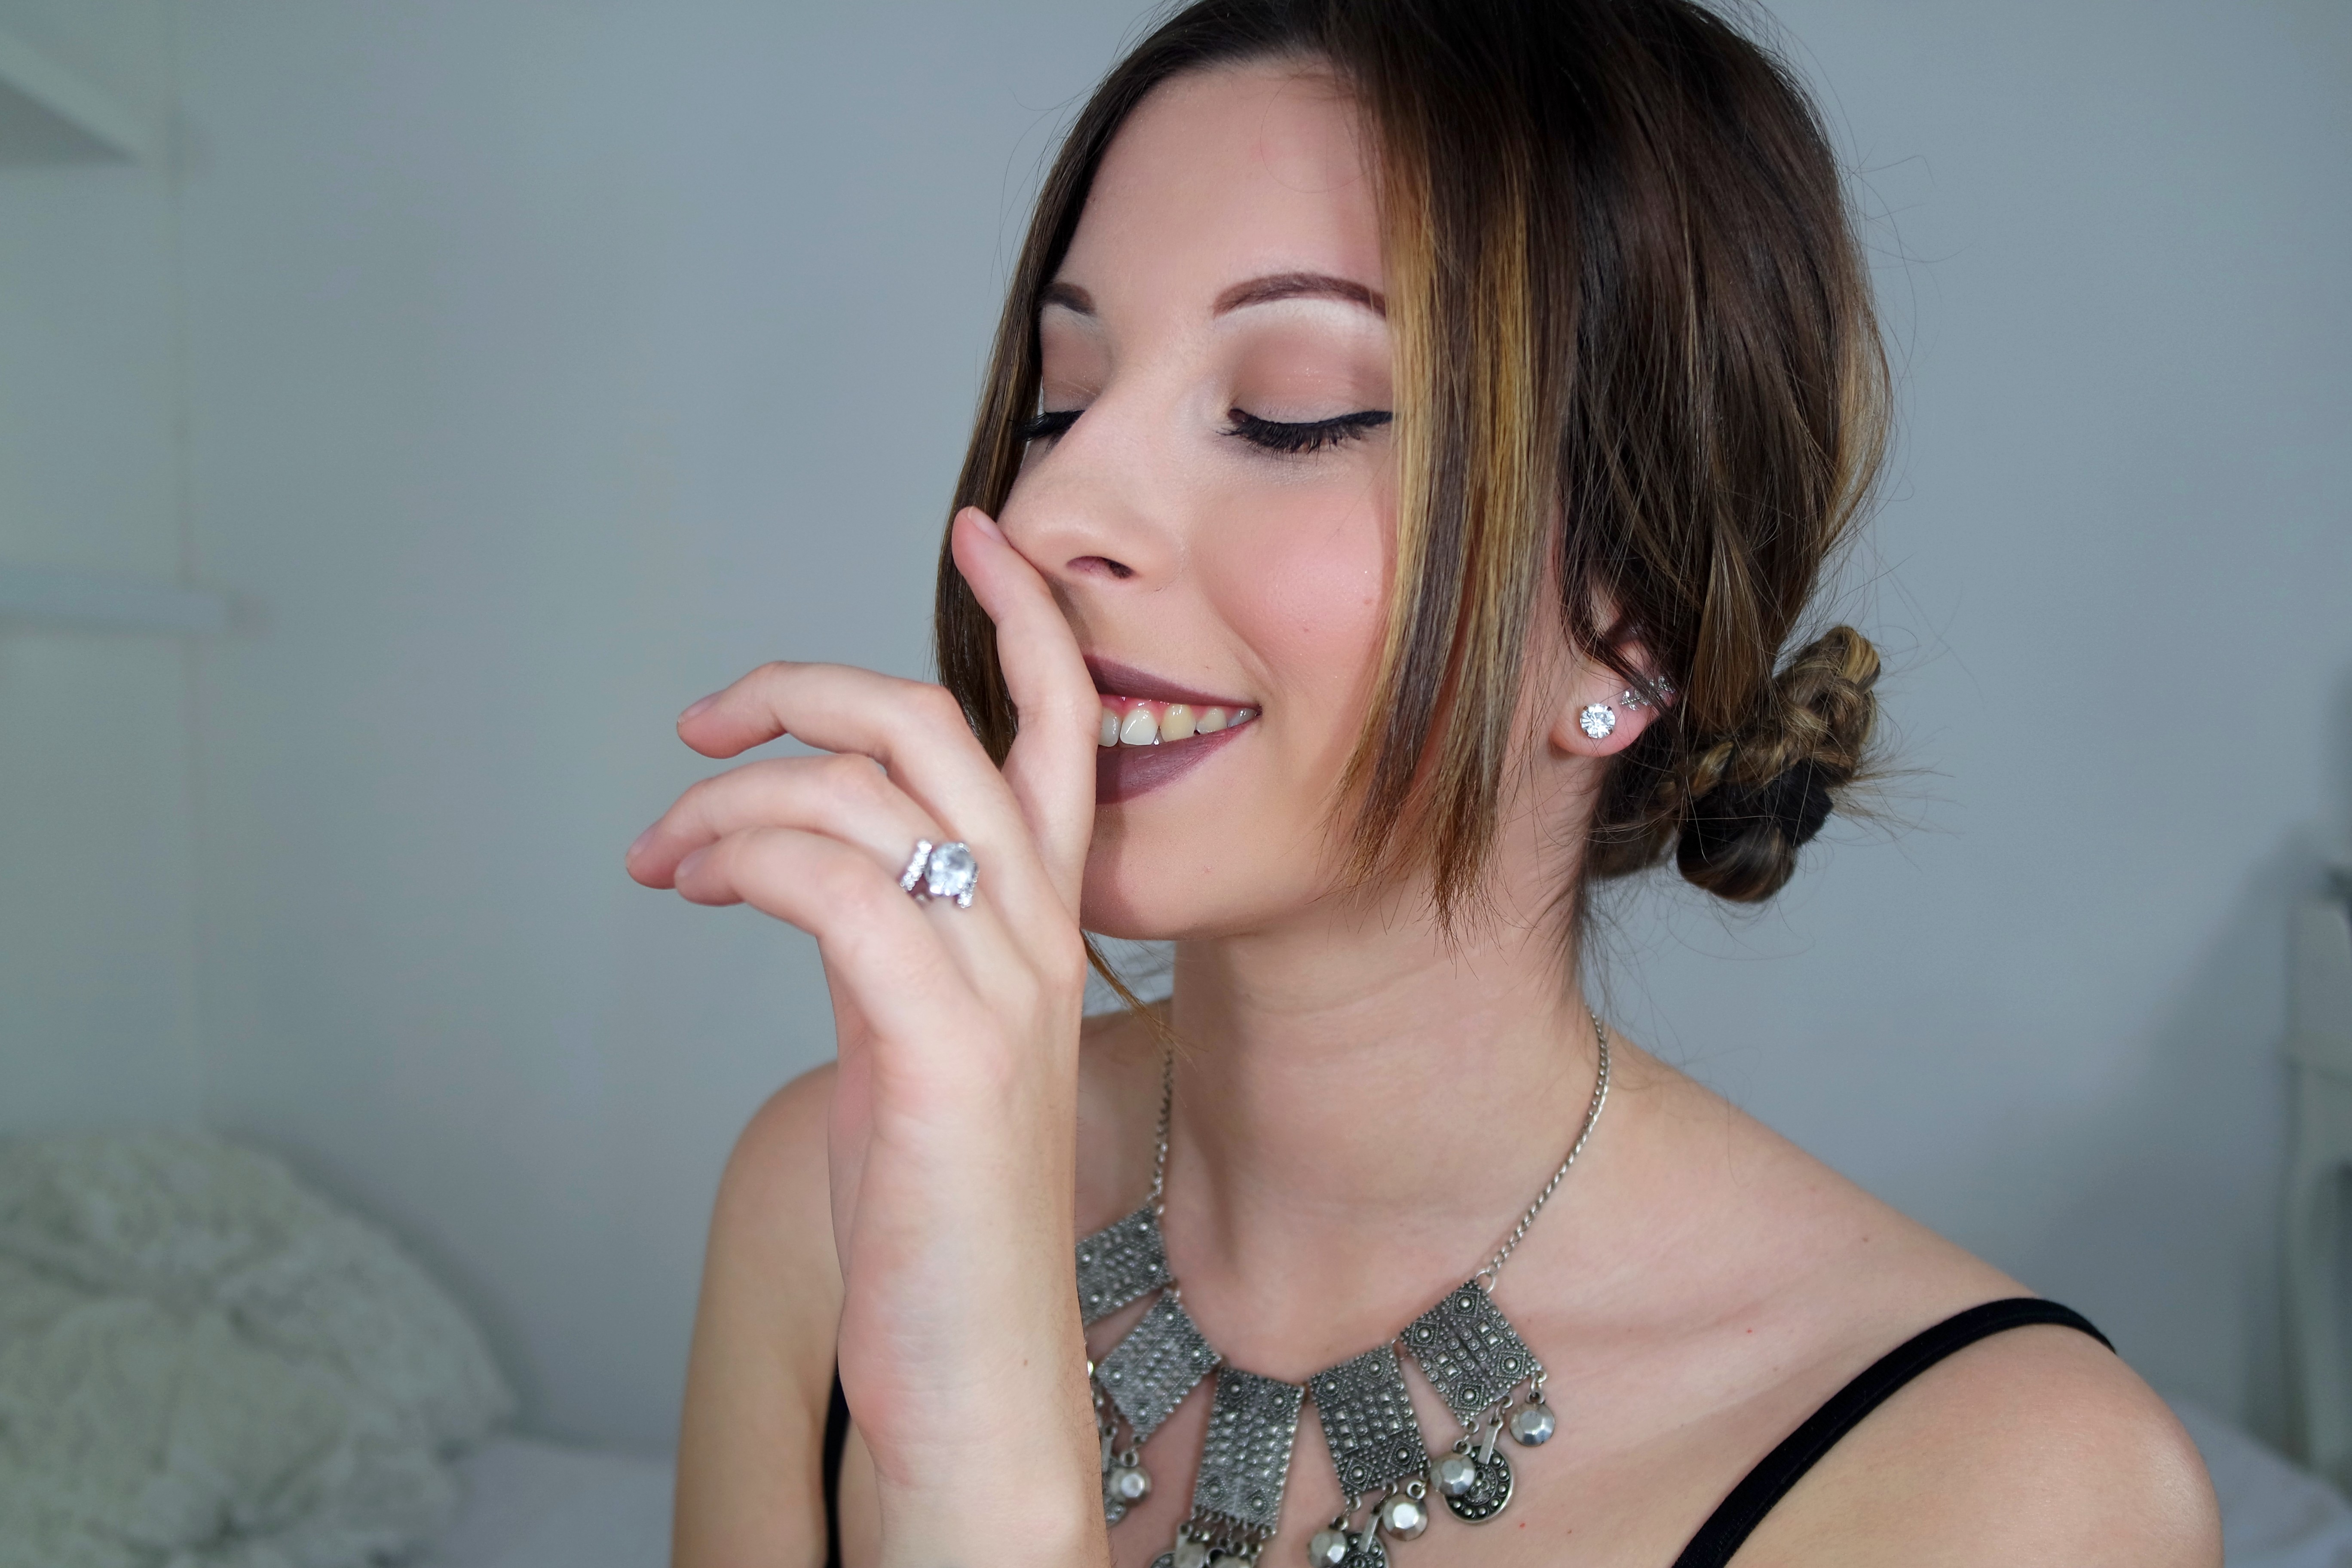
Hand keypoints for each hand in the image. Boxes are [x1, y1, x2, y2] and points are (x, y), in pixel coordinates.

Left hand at [627, 508, 1107, 1565]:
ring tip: (662, 855)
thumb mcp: (917, 1035)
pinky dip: (742, 861)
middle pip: (938, 725)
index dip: (1028, 614)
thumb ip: (889, 934)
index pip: (1063, 727)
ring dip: (733, 802)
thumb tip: (804, 864)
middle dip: (804, 687)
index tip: (982, 528)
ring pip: (865, 794)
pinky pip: (832, 883)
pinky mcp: (946, 1041)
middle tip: (704, 720)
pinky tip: (691, 889)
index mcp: (1051, 922)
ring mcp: (1004, 982)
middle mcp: (1045, 932)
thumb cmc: (938, 1203)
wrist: (977, 1357)